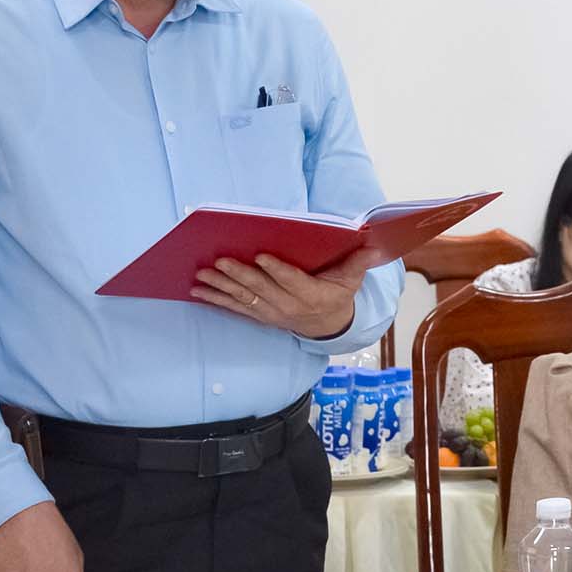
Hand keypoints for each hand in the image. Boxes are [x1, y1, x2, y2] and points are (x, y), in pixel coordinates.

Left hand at [193, 247, 382, 337]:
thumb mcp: (352, 280)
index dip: (276, 270)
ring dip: (221, 286)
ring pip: (243, 298)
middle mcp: (287, 306)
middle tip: (219, 260)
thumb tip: (373, 245)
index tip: (260, 256)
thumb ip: (359, 262)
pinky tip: (198, 290)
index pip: (291, 280)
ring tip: (202, 274)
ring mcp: (270, 313)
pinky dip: (215, 299)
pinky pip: (234, 308)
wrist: (328, 327)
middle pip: (261, 289)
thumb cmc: (338, 296)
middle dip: (238, 274)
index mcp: (310, 294)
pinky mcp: (259, 316)